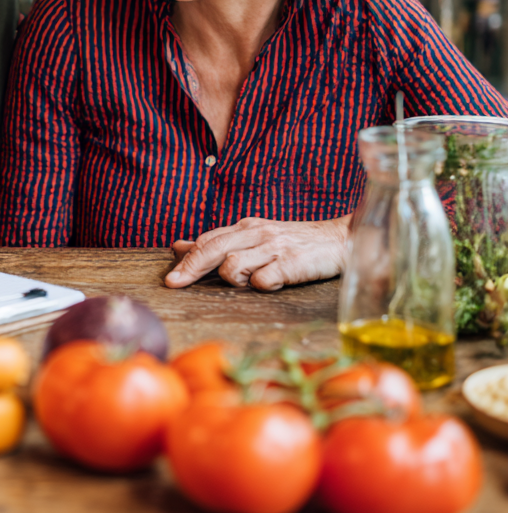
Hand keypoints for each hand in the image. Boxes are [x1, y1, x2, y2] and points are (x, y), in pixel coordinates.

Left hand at [164, 215, 350, 291]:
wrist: (342, 239)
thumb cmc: (296, 242)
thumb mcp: (257, 237)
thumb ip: (222, 242)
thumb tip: (180, 246)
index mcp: (246, 226)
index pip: (207, 240)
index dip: (186, 259)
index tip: (170, 277)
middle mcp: (257, 233)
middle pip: (212, 249)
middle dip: (190, 268)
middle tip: (174, 284)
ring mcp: (274, 247)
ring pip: (233, 265)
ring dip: (234, 279)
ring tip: (251, 281)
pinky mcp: (292, 263)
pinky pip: (263, 279)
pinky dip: (262, 285)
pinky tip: (271, 284)